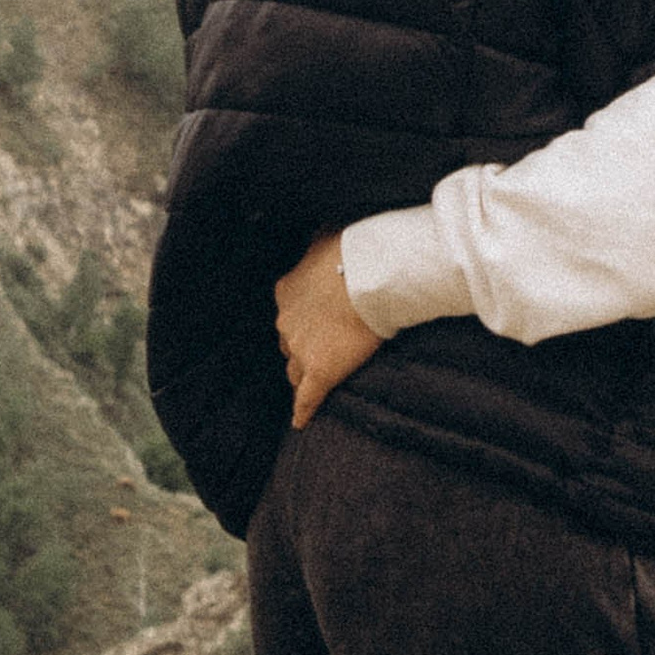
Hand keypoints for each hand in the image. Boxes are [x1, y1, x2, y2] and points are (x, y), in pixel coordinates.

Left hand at [275, 232, 383, 426]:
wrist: (368, 274)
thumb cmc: (353, 250)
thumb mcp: (326, 236)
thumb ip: (319, 244)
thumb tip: (322, 234)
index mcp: (286, 291)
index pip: (289, 314)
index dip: (303, 320)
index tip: (315, 321)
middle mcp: (286, 322)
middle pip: (289, 343)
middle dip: (302, 347)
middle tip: (322, 348)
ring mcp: (301, 350)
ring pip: (295, 370)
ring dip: (303, 374)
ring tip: (314, 383)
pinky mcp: (319, 372)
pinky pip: (307, 398)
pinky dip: (303, 410)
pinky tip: (302, 421)